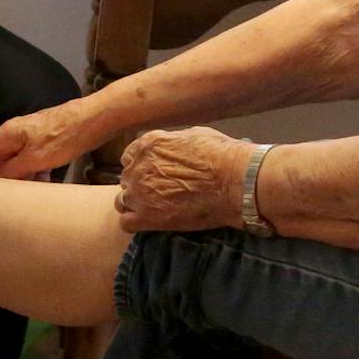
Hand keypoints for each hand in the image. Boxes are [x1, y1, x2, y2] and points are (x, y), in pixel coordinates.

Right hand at [0, 96, 106, 178]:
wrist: (96, 117)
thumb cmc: (68, 134)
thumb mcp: (38, 159)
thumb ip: (13, 171)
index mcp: (7, 135)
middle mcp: (12, 134)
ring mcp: (27, 138)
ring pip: (13, 165)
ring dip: (19, 180)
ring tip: (34, 186)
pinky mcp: (40, 143)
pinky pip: (28, 164)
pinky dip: (33, 175)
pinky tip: (46, 181)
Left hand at [115, 127, 247, 231]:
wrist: (236, 181)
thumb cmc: (222, 155)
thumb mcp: (194, 135)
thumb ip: (172, 142)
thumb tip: (171, 147)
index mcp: (148, 144)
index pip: (129, 157)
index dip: (141, 166)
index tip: (155, 175)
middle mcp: (138, 167)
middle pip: (127, 180)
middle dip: (140, 185)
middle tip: (161, 193)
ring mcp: (140, 193)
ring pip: (122, 201)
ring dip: (137, 204)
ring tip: (157, 209)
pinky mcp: (148, 217)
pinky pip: (126, 223)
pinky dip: (136, 223)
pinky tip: (152, 222)